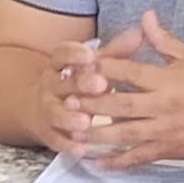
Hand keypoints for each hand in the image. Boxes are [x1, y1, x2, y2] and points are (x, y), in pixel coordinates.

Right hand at [36, 38, 117, 156]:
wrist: (44, 108)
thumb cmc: (80, 82)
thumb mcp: (93, 65)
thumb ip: (116, 52)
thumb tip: (139, 33)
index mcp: (59, 64)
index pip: (62, 54)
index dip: (75, 54)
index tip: (91, 55)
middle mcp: (50, 85)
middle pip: (63, 83)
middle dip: (80, 84)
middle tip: (100, 85)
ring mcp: (48, 109)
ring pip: (56, 112)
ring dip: (70, 118)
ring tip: (85, 122)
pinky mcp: (48, 132)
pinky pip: (56, 139)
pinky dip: (68, 145)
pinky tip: (81, 149)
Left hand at [67, 11, 183, 167]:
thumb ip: (164, 40)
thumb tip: (146, 15)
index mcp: (168, 79)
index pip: (130, 71)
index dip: (104, 67)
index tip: (81, 65)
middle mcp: (164, 105)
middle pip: (121, 103)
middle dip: (93, 103)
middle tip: (67, 101)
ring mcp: (165, 130)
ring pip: (125, 133)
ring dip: (97, 133)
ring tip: (73, 132)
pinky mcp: (169, 150)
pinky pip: (139, 157)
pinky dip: (117, 161)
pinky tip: (97, 162)